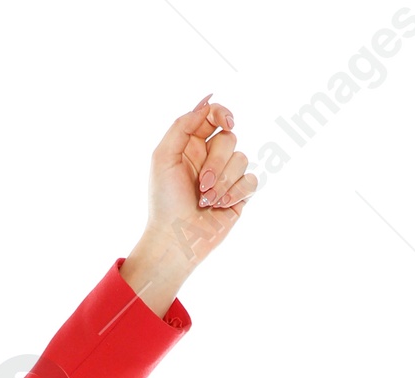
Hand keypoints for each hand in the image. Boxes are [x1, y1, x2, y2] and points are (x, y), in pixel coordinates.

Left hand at [120, 95, 257, 315]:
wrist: (176, 240)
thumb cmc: (164, 202)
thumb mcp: (163, 157)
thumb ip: (182, 125)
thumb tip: (207, 100)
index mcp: (190, 146)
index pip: (213, 116)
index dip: (222, 114)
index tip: (227, 122)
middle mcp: (209, 158)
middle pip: (229, 138)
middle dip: (217, 161)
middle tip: (201, 184)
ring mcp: (225, 177)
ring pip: (241, 159)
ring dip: (223, 181)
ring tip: (206, 200)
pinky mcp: (238, 196)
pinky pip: (251, 180)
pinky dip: (235, 192)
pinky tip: (220, 206)